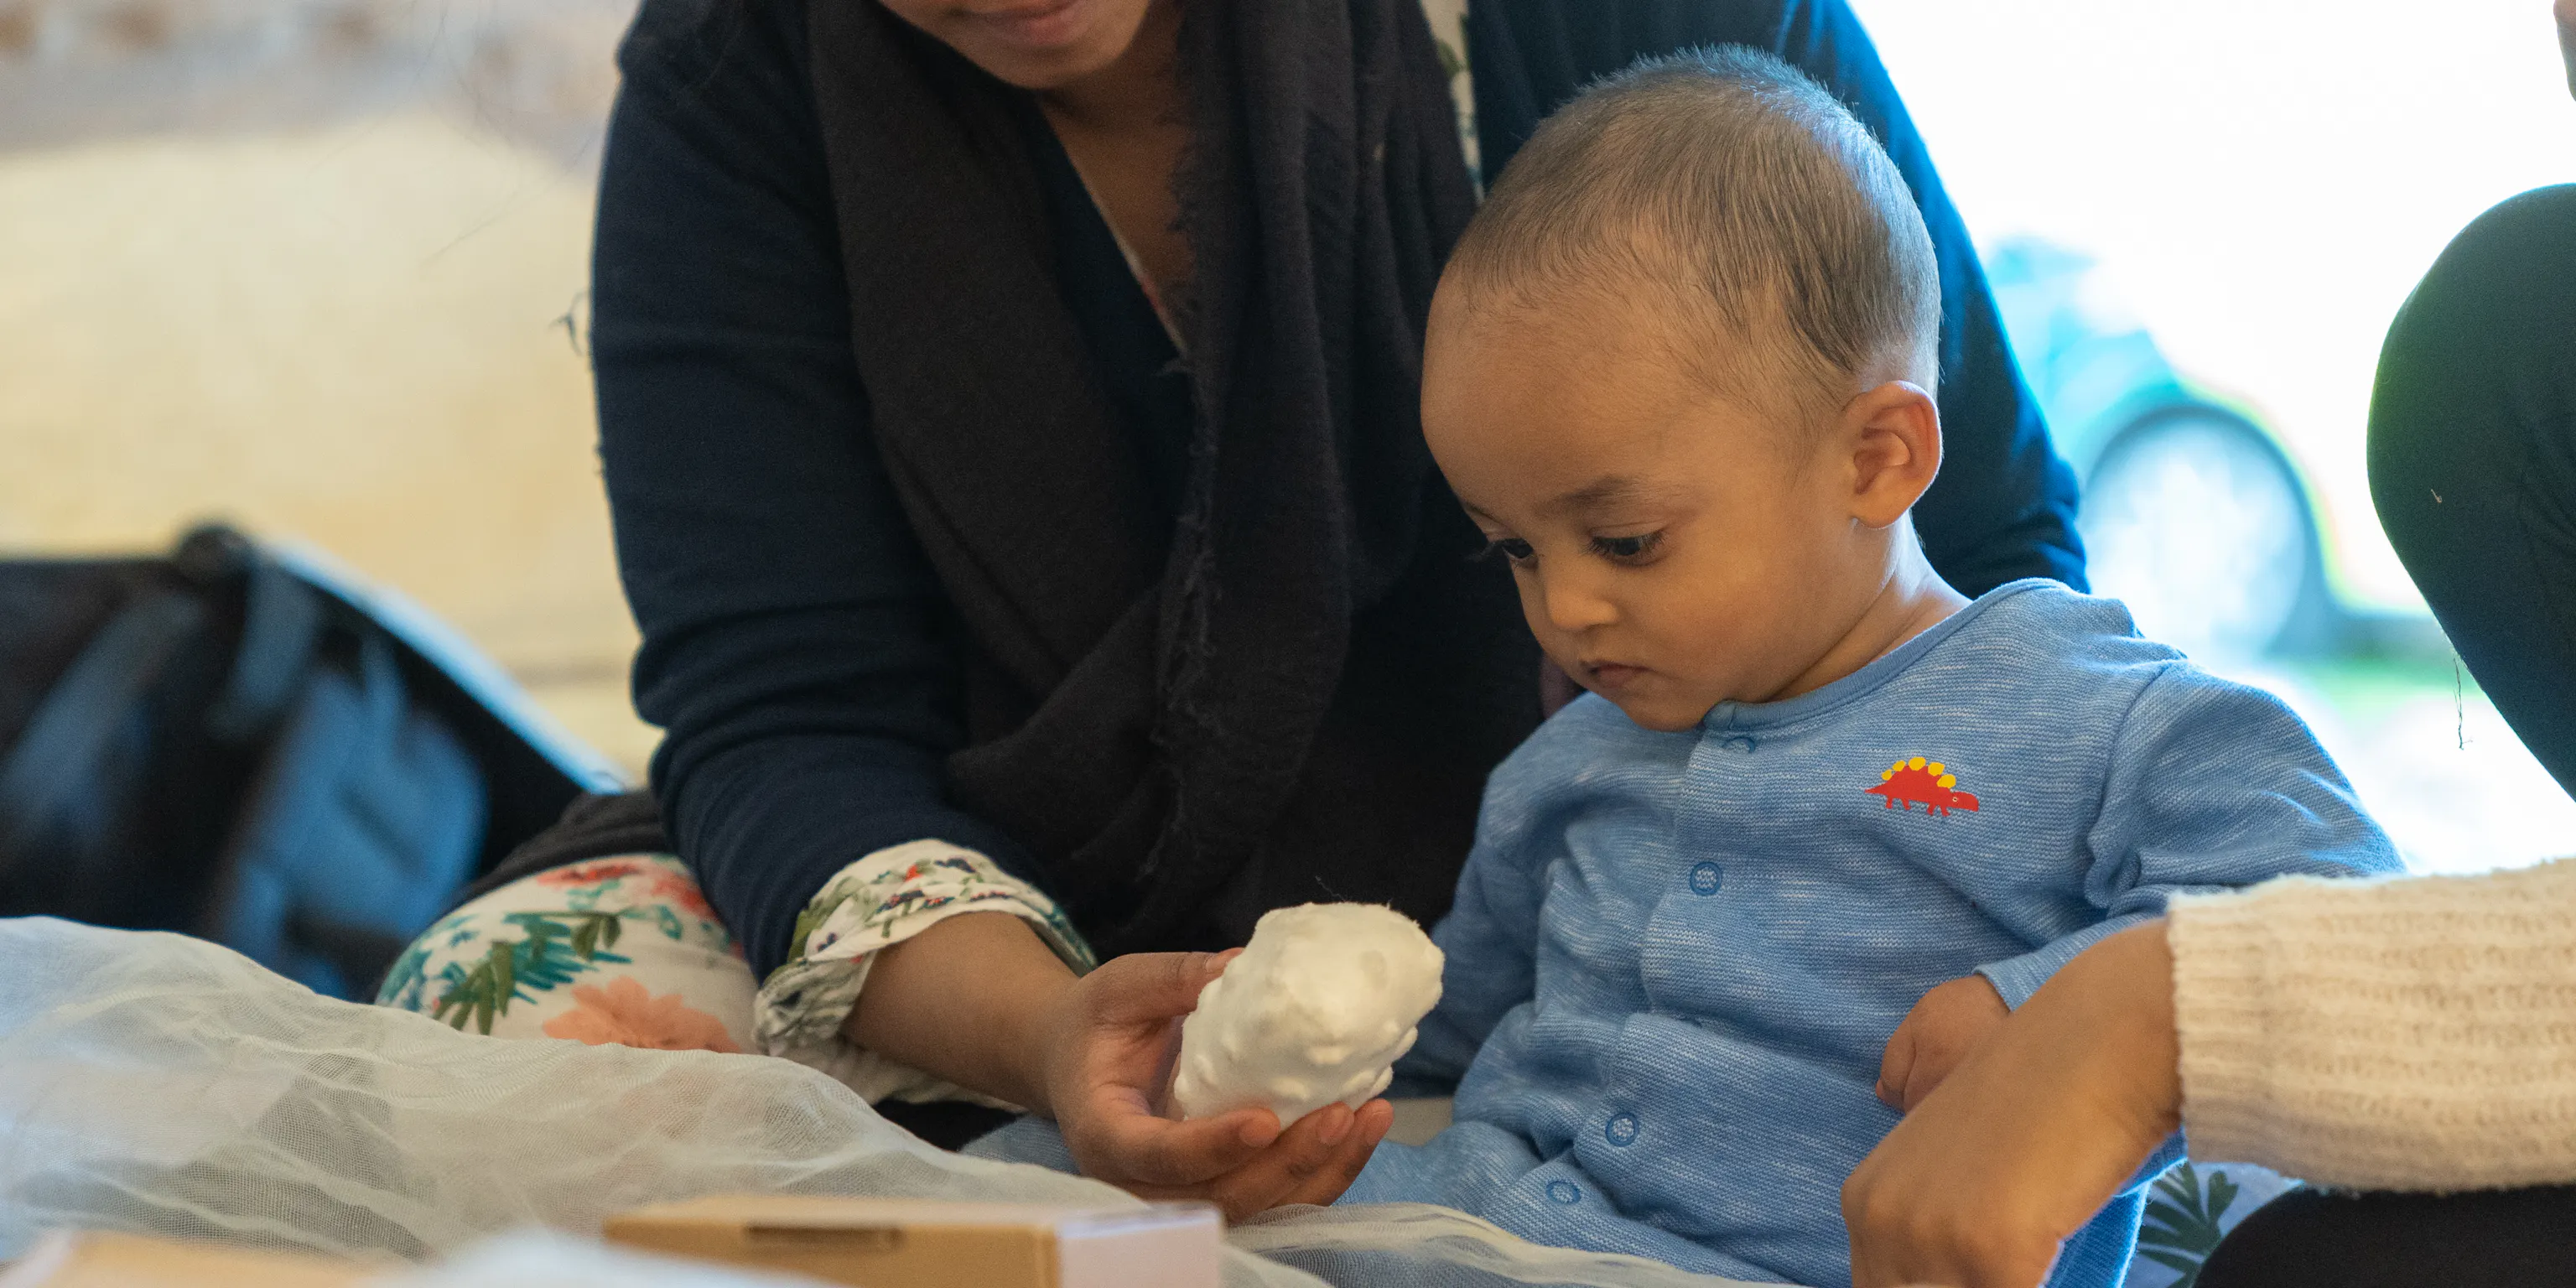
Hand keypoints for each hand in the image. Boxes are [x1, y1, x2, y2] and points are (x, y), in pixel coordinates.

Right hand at [1042, 950, 1393, 1220]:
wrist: (1080, 1061)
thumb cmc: (1097, 1023)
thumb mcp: (1120, 987)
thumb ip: (1172, 979)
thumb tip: (1239, 963)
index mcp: (1105, 1133)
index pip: (1158, 1157)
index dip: (1211, 1147)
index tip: (1264, 1120)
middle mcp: (1143, 1180)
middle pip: (1219, 1197)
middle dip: (1284, 1164)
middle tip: (1340, 1114)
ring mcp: (1185, 1192)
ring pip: (1259, 1206)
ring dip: (1319, 1171)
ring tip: (1369, 1118)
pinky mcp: (1223, 1185)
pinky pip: (1278, 1195)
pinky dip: (1326, 1170)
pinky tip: (1365, 1125)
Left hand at [1844, 922, 2181, 1287]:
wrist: (2096, 1046)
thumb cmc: (2043, 1105)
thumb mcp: (1956, 1168)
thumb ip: (1934, 1226)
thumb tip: (1941, 1274)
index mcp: (1864, 1200)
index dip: (1939, 1286)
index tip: (1974, 1271)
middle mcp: (1880, 1219)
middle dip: (1971, 1287)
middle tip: (2012, 1263)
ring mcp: (1930, 1237)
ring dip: (2001, 1285)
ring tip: (2034, 1258)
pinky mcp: (1989, 1256)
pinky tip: (2059, 1263)